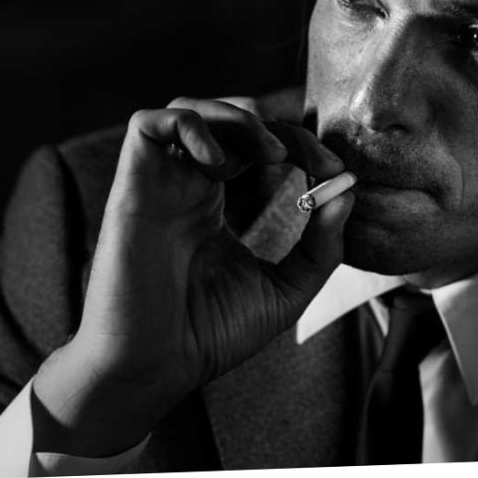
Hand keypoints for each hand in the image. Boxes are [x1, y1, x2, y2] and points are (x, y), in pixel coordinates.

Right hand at [33, 97, 349, 455]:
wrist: (155, 367)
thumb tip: (345, 195)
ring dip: (235, 117)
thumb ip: (319, 248)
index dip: (298, 144)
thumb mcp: (285, 291)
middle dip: (275, 125)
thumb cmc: (209, 335)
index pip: (256, 147)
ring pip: (187, 109)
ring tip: (268, 152)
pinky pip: (146, 125)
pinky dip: (189, 126)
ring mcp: (159, 184)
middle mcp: (187, 187)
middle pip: (226, 119)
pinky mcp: (132, 186)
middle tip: (307, 156)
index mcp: (217, 206)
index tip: (332, 170)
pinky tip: (220, 164)